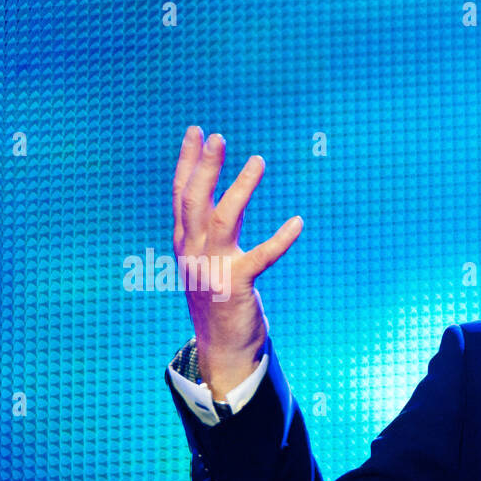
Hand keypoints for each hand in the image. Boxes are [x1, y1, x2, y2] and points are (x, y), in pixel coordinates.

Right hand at [172, 126, 302, 395]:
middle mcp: (193, 251)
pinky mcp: (235, 285)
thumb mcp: (204, 262)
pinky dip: (281, 240)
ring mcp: (212, 267)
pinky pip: (262, 257)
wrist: (221, 348)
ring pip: (224, 218)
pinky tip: (298, 223)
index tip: (196, 132)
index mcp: (185, 242)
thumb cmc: (217, 300)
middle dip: (204, 166)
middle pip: (194, 199)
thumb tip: (212, 203)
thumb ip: (205, 235)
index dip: (189, 162)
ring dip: (241, 188)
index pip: (181, 194)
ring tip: (257, 161)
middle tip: (216, 136)